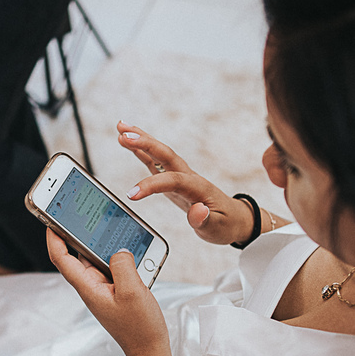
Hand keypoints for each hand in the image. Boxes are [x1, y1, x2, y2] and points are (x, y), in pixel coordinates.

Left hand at [46, 229, 170, 355]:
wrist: (150, 350)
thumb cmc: (139, 327)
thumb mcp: (132, 291)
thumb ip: (122, 265)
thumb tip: (118, 250)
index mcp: (88, 288)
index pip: (62, 259)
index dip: (54, 238)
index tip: (51, 220)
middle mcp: (92, 287)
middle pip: (78, 255)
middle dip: (77, 234)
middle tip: (79, 213)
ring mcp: (104, 289)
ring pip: (98, 260)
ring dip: (102, 244)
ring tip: (107, 224)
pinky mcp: (116, 291)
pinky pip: (113, 268)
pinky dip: (118, 256)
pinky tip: (130, 247)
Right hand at [117, 121, 259, 245]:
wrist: (233, 219)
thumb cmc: (225, 224)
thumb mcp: (217, 227)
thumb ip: (205, 220)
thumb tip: (197, 210)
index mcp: (197, 187)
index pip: (173, 180)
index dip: (152, 185)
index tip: (132, 195)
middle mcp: (188, 176)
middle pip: (165, 155)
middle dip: (145, 144)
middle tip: (124, 135)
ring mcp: (180, 175)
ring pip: (159, 153)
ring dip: (140, 139)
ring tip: (121, 127)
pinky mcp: (173, 179)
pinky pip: (155, 161)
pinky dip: (141, 150)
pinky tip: (127, 140)